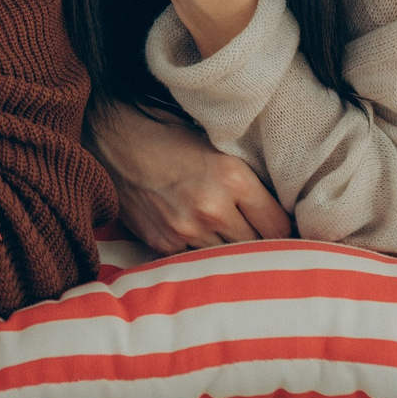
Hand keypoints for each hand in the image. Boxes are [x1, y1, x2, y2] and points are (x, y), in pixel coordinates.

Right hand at [89, 99, 290, 254]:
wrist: (113, 141)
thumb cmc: (169, 136)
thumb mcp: (217, 146)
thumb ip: (246, 179)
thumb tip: (278, 209)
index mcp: (232, 178)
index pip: (279, 224)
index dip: (284, 227)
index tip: (282, 227)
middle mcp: (212, 209)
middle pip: (257, 247)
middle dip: (261, 243)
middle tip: (263, 239)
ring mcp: (186, 231)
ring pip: (228, 258)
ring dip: (232, 252)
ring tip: (231, 241)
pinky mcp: (163, 244)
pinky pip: (197, 261)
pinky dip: (202, 254)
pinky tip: (200, 240)